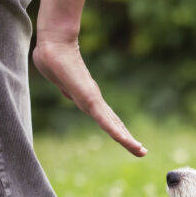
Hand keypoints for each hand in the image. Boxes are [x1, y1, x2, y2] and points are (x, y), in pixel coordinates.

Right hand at [33, 39, 146, 156]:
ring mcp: (92, 100)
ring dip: (126, 140)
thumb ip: (66, 86)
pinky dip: (115, 131)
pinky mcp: (90, 99)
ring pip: (112, 125)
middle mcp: (94, 101)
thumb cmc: (53, 57)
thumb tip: (68, 90)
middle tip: (142, 152)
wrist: (53, 44)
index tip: (127, 141)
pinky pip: (104, 120)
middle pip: (114, 125)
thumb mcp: (60, 79)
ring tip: (140, 151)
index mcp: (88, 98)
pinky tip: (125, 140)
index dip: (116, 130)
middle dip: (127, 139)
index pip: (106, 119)